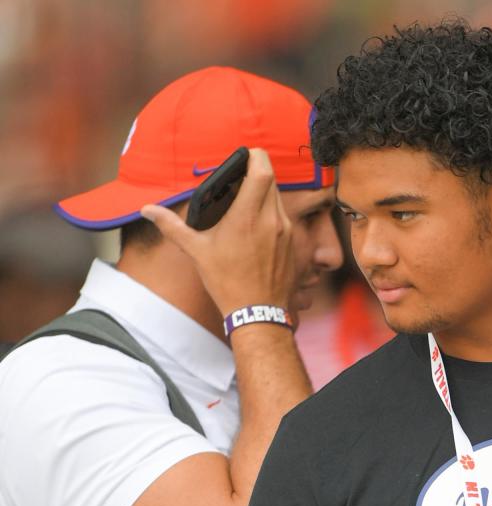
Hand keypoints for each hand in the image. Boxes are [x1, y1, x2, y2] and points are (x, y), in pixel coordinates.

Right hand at [141, 148, 294, 316]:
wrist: (258, 313)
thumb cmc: (228, 282)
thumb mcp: (197, 252)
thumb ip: (171, 226)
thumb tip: (146, 210)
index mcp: (248, 216)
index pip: (263, 170)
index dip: (256, 156)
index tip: (246, 154)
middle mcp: (271, 220)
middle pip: (272, 179)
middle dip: (257, 171)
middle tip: (241, 175)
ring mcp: (286, 232)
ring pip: (279, 198)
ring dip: (265, 192)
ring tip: (245, 200)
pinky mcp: (293, 244)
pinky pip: (284, 217)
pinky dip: (271, 212)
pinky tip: (256, 224)